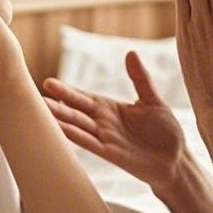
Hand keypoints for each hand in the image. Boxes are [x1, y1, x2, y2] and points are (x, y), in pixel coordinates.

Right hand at [43, 51, 186, 191]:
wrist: (176, 159)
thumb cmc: (165, 131)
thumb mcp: (153, 100)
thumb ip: (140, 79)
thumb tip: (130, 53)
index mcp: (110, 109)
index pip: (84, 98)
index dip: (67, 91)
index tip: (48, 83)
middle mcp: (103, 123)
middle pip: (76, 110)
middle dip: (58, 102)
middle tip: (36, 94)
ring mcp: (105, 138)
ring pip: (78, 126)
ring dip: (61, 119)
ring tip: (41, 110)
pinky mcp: (111, 153)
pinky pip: (90, 143)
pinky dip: (76, 136)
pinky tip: (61, 129)